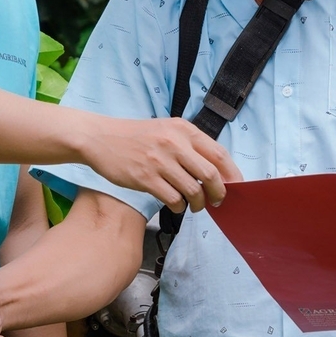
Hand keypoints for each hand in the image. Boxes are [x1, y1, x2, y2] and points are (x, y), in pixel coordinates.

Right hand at [81, 116, 241, 213]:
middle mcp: (174, 143)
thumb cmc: (135, 137)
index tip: (235, 187)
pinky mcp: (145, 178)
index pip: (219, 154)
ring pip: (193, 190)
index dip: (232, 174)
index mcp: (184, 129)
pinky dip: (179, 207)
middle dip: (219, 193)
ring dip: (198, 203)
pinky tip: (176, 205)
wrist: (100, 138)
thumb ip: (189, 145)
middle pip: (211, 175)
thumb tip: (216, 171)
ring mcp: (160, 161)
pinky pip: (173, 199)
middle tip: (217, 201)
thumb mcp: (166, 130)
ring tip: (194, 205)